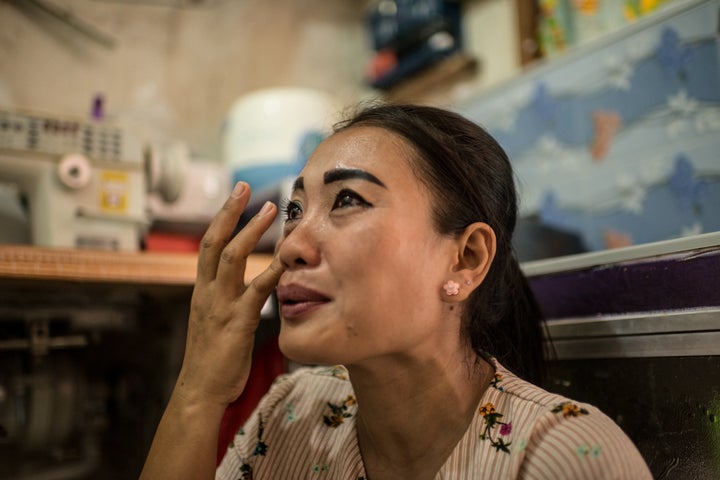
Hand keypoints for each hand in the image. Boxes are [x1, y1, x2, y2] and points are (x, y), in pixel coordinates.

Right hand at [177, 181, 283, 407]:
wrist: (201, 390)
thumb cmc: (213, 359)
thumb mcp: (215, 322)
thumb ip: (229, 301)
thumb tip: (251, 289)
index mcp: (202, 290)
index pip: (209, 246)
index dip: (221, 219)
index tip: (235, 197)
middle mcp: (207, 292)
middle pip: (213, 241)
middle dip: (229, 211)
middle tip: (244, 186)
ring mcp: (220, 305)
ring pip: (231, 257)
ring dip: (251, 230)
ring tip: (270, 209)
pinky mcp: (237, 321)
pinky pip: (256, 291)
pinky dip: (271, 272)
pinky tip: (285, 259)